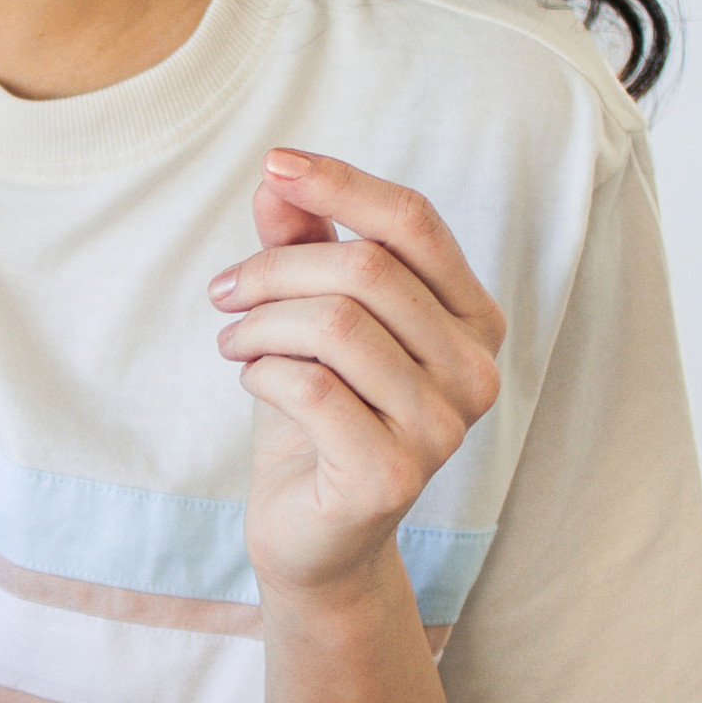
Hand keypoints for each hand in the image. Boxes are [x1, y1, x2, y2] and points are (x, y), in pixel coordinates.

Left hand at [211, 149, 505, 602]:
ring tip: (234, 342)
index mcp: (472, 319)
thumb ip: (305, 245)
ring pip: (334, 324)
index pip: (415, 222)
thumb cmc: (319, 416)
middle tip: (225, 292)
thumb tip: (277, 178)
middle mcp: (476, 371)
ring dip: (259, 324)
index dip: (341, 183)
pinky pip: (311, 387)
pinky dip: (263, 372)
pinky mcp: (393, 475)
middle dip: (274, 268)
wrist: (313, 537)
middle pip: (366, 269)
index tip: (272, 165)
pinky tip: (253, 382)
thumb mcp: (308, 319)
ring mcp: (443, 428)